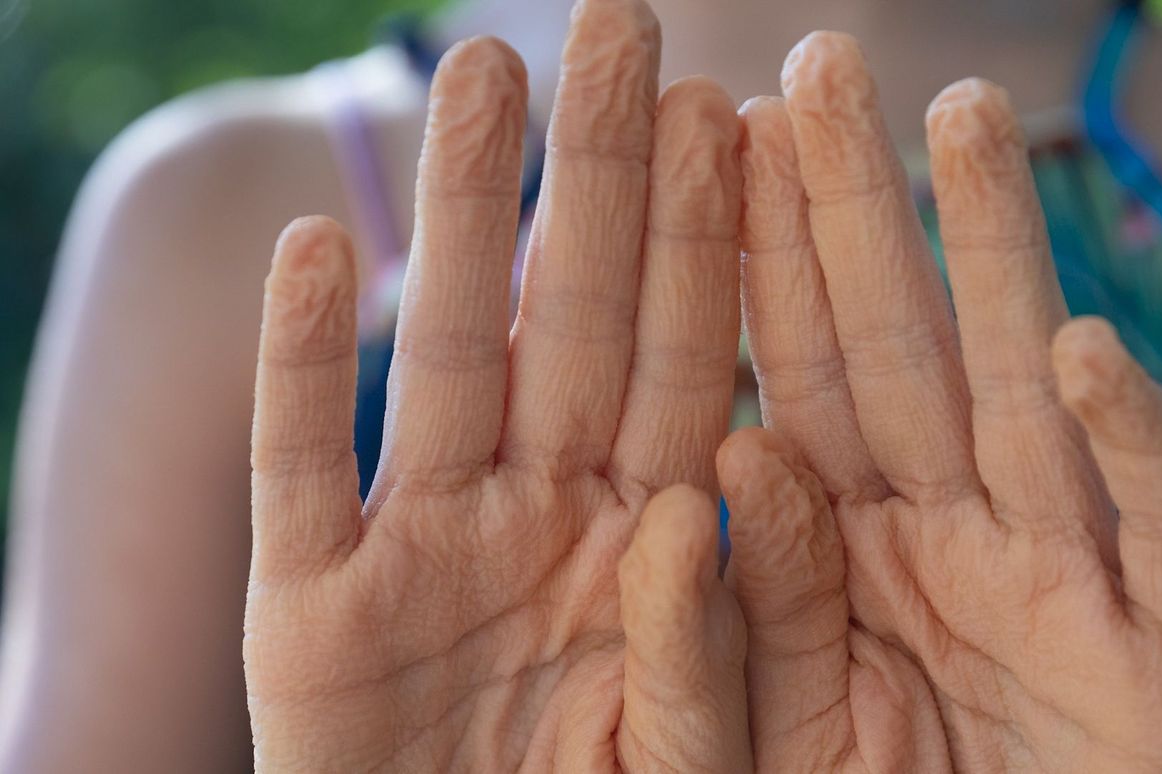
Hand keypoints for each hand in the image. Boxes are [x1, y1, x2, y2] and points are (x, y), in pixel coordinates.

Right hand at [243, 2, 751, 769]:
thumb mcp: (692, 762)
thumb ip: (706, 638)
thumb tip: (702, 497)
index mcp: (646, 541)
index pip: (688, 364)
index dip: (707, 238)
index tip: (733, 109)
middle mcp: (537, 520)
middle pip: (574, 327)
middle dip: (598, 179)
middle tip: (620, 26)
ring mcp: (420, 556)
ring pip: (446, 362)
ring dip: (463, 224)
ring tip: (483, 82)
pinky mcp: (304, 619)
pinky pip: (299, 474)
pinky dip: (298, 372)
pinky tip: (316, 250)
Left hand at [723, 33, 1161, 771]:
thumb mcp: (761, 736)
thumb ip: (749, 609)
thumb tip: (745, 456)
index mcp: (846, 555)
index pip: (797, 380)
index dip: (765, 257)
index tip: (724, 133)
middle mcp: (951, 543)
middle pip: (900, 353)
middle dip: (863, 211)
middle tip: (825, 66)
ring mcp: (1062, 590)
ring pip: (1026, 400)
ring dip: (999, 260)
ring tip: (961, 122)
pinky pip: (1155, 533)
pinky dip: (1129, 445)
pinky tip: (1078, 346)